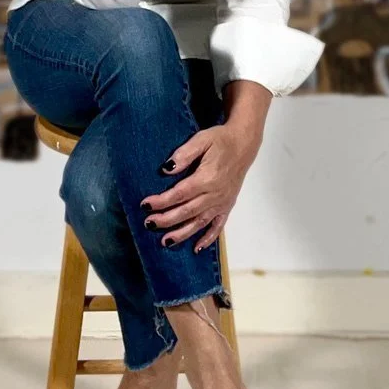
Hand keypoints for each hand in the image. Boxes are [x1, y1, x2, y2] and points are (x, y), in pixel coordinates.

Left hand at [139, 125, 259, 251]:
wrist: (244, 144)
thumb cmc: (220, 140)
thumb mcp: (201, 139)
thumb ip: (184, 154)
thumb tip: (166, 169)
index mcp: (207, 178)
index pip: (180, 194)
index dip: (161, 201)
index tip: (145, 205)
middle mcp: (215, 194)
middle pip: (187, 211)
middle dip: (166, 220)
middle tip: (148, 223)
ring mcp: (222, 202)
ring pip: (200, 222)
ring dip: (182, 234)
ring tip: (165, 241)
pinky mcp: (228, 206)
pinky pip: (218, 226)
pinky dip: (208, 239)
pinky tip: (197, 248)